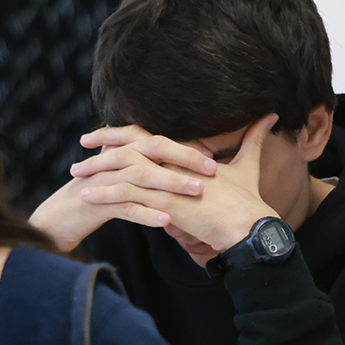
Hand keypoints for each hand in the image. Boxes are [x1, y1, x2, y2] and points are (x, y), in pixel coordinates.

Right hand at [30, 126, 215, 251]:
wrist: (57, 219)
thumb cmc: (94, 198)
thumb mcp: (117, 177)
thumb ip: (139, 165)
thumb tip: (170, 162)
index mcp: (121, 151)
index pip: (158, 140)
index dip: (186, 146)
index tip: (215, 156)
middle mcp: (113, 159)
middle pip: (152, 149)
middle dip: (184, 157)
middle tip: (213, 167)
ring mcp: (104, 180)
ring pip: (142, 176)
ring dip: (171, 183)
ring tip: (198, 191)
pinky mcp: (95, 202)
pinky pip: (125, 207)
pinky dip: (146, 214)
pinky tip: (167, 223)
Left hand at [71, 116, 278, 255]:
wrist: (251, 227)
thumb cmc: (248, 202)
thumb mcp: (247, 166)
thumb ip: (253, 141)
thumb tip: (270, 117)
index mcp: (185, 156)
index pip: (150, 137)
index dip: (126, 132)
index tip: (105, 133)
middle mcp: (173, 164)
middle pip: (131, 145)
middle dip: (104, 144)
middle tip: (83, 143)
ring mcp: (168, 183)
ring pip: (123, 169)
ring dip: (96, 171)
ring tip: (75, 174)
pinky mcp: (165, 202)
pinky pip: (127, 196)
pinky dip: (104, 195)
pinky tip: (85, 197)